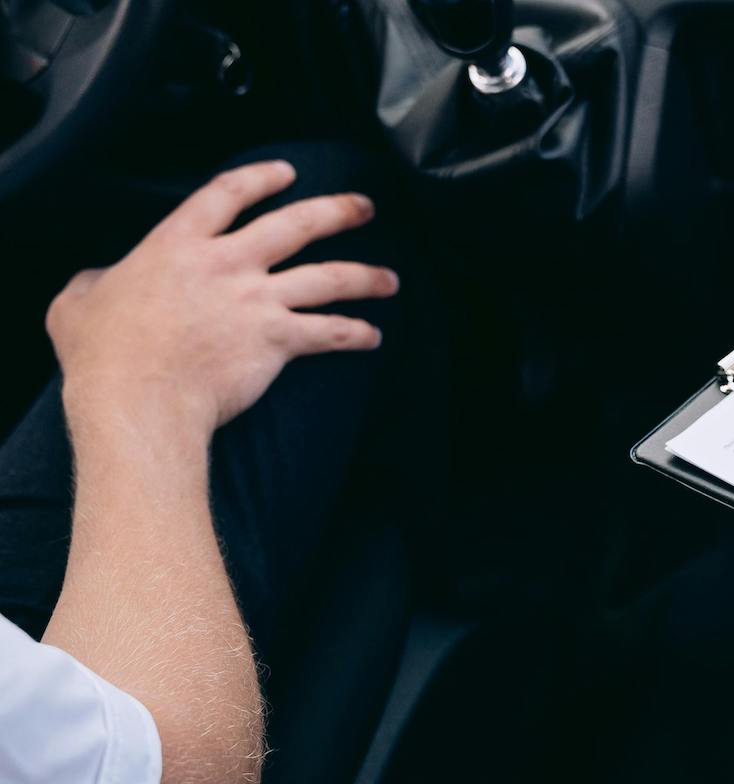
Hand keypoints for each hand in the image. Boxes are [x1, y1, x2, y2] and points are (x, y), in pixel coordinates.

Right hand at [46, 160, 398, 439]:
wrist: (139, 398)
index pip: (228, 193)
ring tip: (390, 279)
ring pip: (329, 277)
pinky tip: (373, 336)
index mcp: (179, 244)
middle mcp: (227, 264)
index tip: (287, 172)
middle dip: (338, 211)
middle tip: (364, 207)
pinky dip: (355, 334)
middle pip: (297, 224)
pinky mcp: (278, 339)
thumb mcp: (80, 301)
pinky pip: (329, 332)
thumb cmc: (105, 355)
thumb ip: (96, 281)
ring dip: (366, 277)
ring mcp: (257, 300)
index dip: (261, 178)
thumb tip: (97, 281)